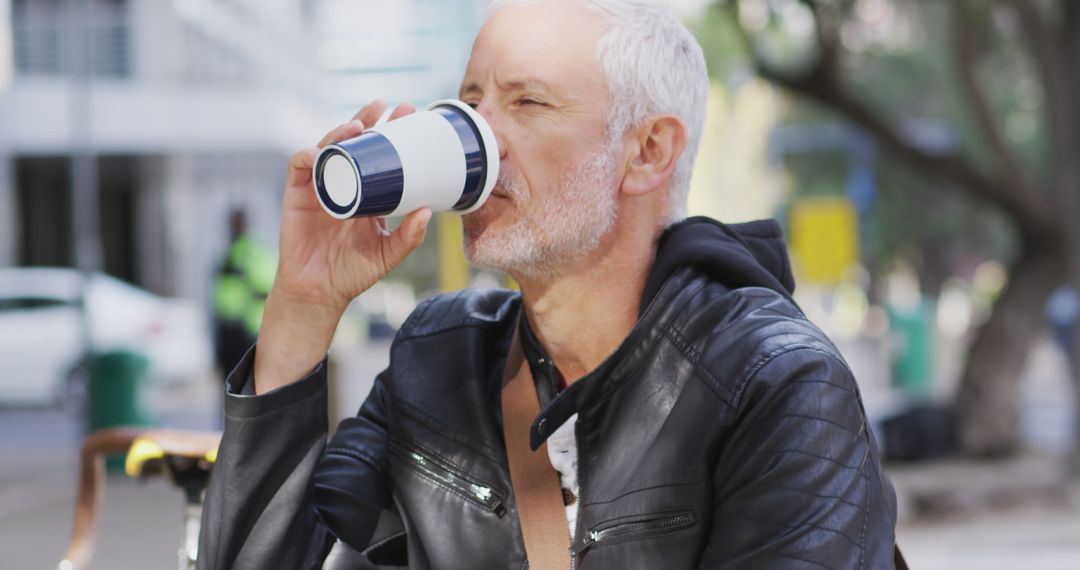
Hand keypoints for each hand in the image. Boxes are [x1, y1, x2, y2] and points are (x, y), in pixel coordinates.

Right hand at [254, 101, 431, 393]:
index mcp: (367, 192)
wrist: (318, 292)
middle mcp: (344, 182)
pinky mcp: (297, 193)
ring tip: (359, 124)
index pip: (379, 153)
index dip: (392, 131)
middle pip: (354, 141)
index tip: (410, 115)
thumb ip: (409, 237)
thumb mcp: (388, 254)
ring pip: (328, 146)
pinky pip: (300, 165)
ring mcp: (320, 185)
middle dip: (369, 119)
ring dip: (341, 131)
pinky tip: (322, 151)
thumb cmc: (353, 273)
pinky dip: (309, 154)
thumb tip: (429, 213)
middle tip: (388, 107)